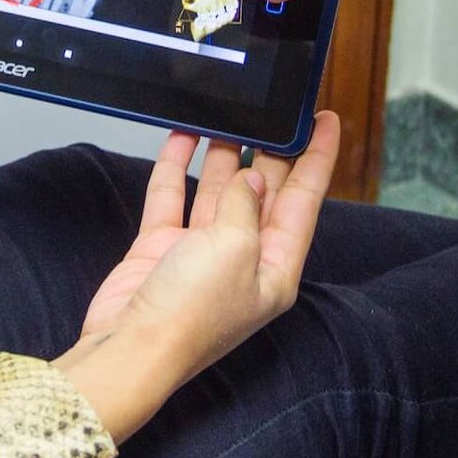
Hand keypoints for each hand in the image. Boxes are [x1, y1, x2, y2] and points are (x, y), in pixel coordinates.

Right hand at [52, 112, 339, 441]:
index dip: (318, 157)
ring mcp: (202, 253)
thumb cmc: (191, 314)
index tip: (326, 120)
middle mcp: (243, 258)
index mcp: (277, 266)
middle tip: (272, 110)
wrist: (131, 347)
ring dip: (222, 153)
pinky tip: (181, 137)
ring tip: (227, 113)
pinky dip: (176, 167)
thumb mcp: (235, 247)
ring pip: (219, 190)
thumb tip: (252, 178)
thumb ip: (246, 203)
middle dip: (268, 151)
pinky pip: (174, 198)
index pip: (305, 200)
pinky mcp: (163, 248)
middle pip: (264, 192)